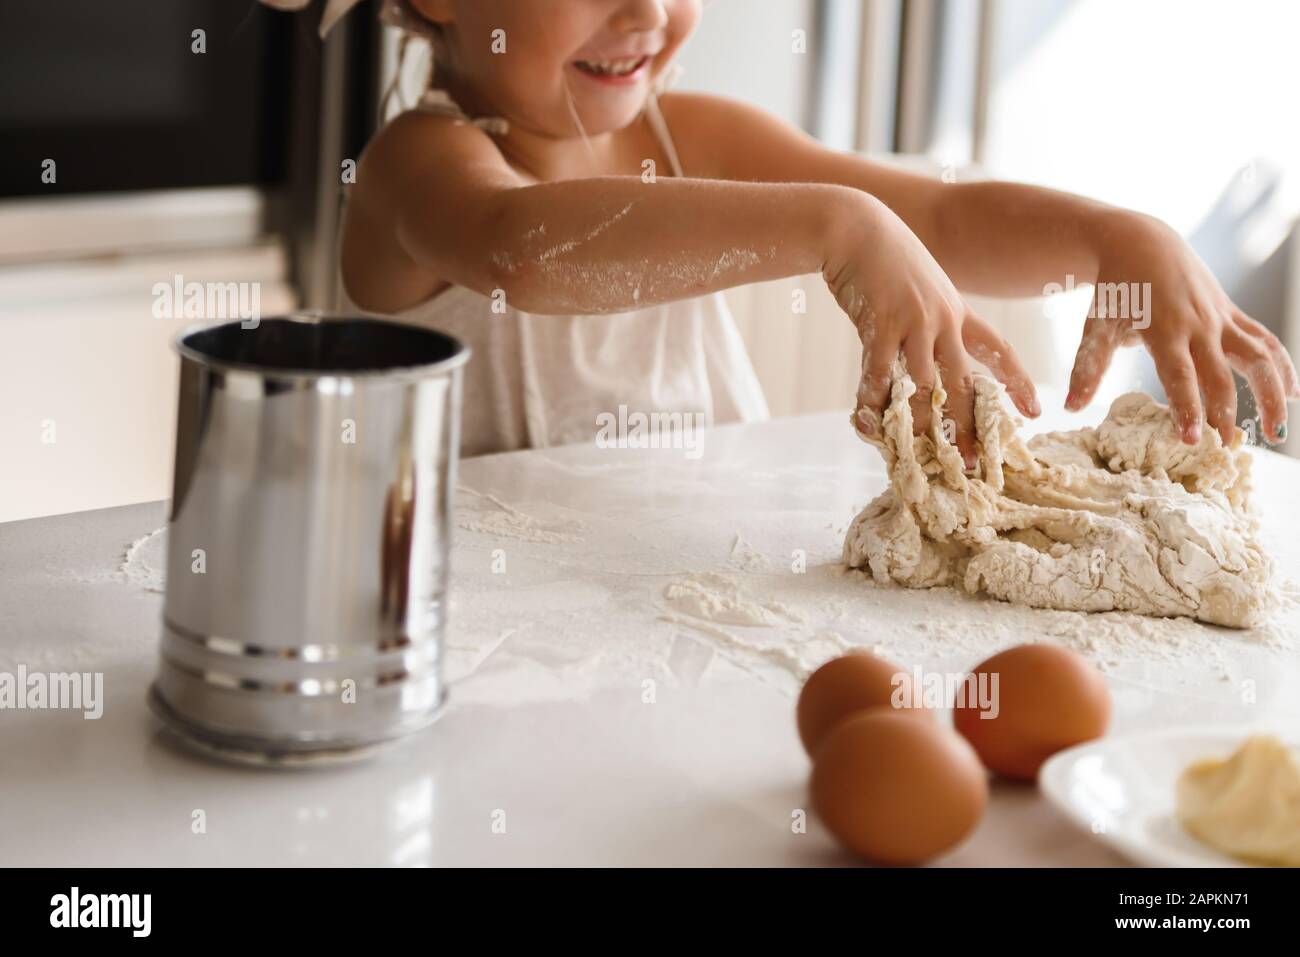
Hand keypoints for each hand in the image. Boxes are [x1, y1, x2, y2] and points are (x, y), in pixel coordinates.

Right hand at [825, 193, 1039, 465]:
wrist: (855, 225)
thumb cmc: (884, 257)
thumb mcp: (919, 284)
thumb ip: (927, 316)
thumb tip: (927, 347)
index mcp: (957, 311)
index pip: (997, 350)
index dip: (1016, 382)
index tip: (1035, 412)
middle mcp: (943, 319)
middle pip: (963, 383)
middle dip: (971, 427)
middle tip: (977, 464)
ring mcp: (914, 321)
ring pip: (924, 385)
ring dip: (921, 424)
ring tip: (921, 456)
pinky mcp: (881, 323)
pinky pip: (880, 373)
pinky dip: (873, 402)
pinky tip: (868, 425)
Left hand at [1067, 212, 1299, 444]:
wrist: (1140, 243)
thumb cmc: (1115, 290)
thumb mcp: (1097, 327)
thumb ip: (1087, 369)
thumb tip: (1069, 408)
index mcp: (1164, 331)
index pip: (1180, 376)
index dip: (1187, 408)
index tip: (1190, 440)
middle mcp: (1199, 325)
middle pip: (1220, 375)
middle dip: (1224, 414)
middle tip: (1225, 451)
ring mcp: (1221, 318)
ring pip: (1259, 357)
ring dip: (1272, 393)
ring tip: (1277, 430)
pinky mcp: (1233, 313)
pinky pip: (1265, 340)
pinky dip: (1283, 365)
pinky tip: (1293, 394)